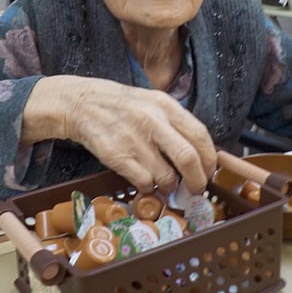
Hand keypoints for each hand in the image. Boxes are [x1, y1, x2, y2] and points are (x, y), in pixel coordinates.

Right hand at [22, 75, 216, 193]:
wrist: (82, 104)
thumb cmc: (122, 106)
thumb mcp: (152, 103)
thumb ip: (175, 124)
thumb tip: (199, 154)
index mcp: (166, 105)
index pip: (200, 136)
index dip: (209, 159)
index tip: (209, 171)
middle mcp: (152, 121)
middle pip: (188, 158)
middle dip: (197, 180)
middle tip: (196, 189)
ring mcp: (134, 139)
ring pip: (166, 175)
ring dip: (169, 186)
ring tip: (165, 184)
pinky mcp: (117, 155)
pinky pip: (144, 182)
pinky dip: (149, 187)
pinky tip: (146, 181)